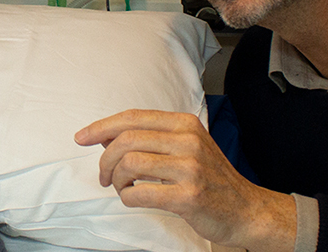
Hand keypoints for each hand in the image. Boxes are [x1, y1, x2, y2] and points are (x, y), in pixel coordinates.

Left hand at [74, 109, 296, 251]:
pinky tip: (133, 198)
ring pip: (130, 163)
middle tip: (104, 175)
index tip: (81, 137)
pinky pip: (140, 193)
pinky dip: (127, 197)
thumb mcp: (186, 146)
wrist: (246, 209)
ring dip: (116, 179)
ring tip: (121, 188)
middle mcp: (188, 140)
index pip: (133, 117)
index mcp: (185, 123)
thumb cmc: (210, 178)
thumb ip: (151, 137)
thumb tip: (106, 135)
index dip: (101, 126)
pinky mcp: (189, 196)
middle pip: (127, 139)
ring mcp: (190, 168)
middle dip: (105, 159)